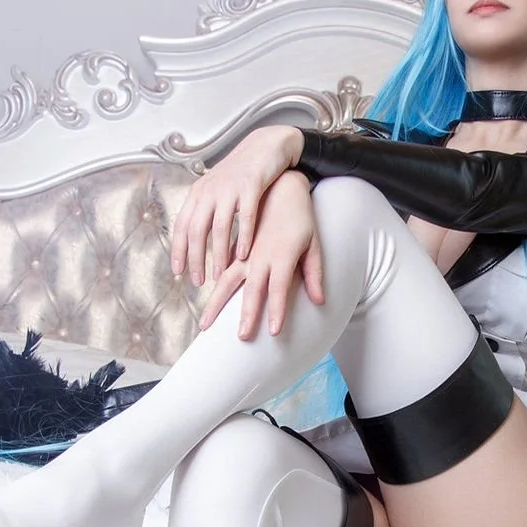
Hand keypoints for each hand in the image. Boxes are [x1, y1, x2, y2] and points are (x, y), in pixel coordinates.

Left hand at [170, 125, 304, 285]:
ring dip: (217, 253)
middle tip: (197, 280)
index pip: (181, 225)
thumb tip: (196, 239)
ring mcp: (230, 188)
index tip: (178, 271)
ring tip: (219, 273)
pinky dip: (244, 237)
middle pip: (196, 229)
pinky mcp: (251, 186)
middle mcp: (210, 190)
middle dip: (195, 258)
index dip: (178, 250)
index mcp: (199, 193)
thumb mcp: (217, 190)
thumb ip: (206, 211)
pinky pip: (246, 217)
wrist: (265, 146)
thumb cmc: (242, 173)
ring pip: (219, 226)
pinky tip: (243, 255)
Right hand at [196, 168, 323, 339]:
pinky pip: (221, 270)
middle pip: (252, 290)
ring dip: (216, 304)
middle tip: (241, 337)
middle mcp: (260, 256)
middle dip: (247, 315)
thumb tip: (321, 301)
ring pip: (227, 282)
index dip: (277, 311)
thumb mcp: (313, 244)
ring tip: (205, 325)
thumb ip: (314, 274)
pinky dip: (212, 288)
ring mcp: (244, 253)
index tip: (274, 332)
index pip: (280, 289)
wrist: (280, 188)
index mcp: (282, 256)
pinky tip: (206, 303)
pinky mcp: (236, 249)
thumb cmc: (301, 219)